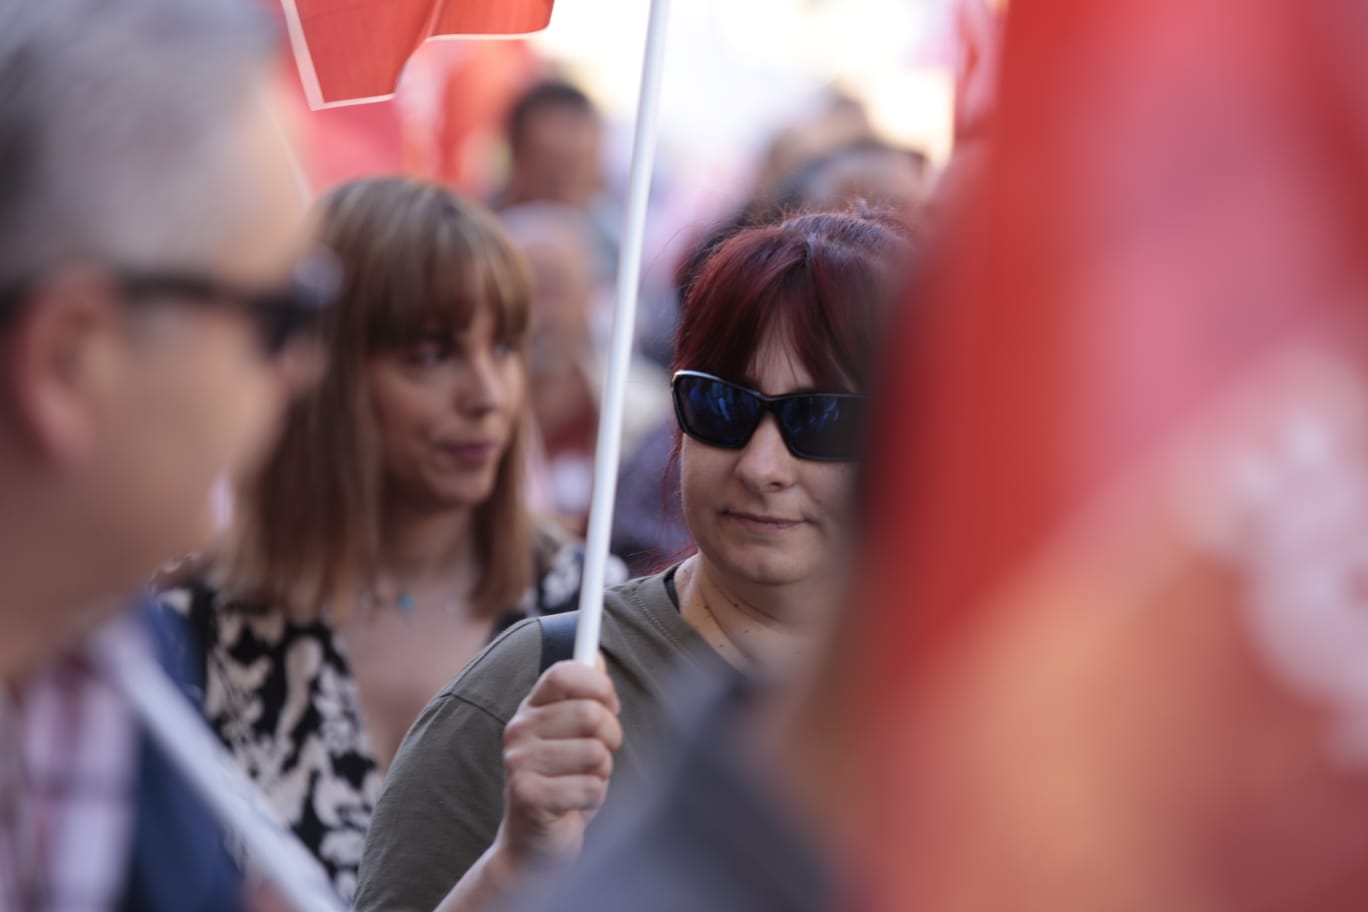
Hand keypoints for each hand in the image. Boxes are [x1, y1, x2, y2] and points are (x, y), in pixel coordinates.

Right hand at [494, 660, 621, 867]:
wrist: (533, 844)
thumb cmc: (562, 783)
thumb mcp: (574, 736)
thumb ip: (585, 697)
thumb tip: (597, 657)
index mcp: (531, 708)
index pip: (564, 673)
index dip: (598, 685)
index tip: (610, 704)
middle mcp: (519, 730)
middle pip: (591, 713)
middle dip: (611, 737)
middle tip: (602, 755)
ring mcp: (519, 763)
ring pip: (595, 752)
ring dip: (601, 773)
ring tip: (583, 782)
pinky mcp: (527, 796)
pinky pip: (591, 787)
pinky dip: (594, 798)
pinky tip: (576, 804)